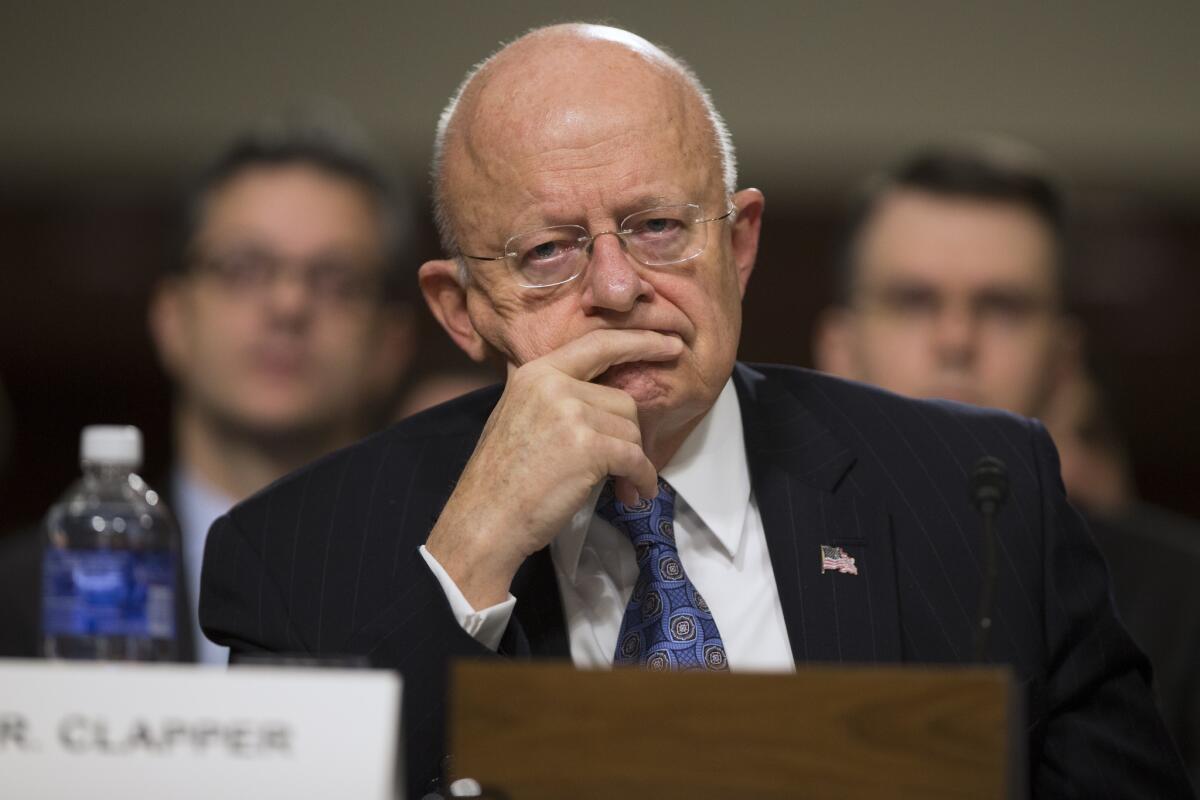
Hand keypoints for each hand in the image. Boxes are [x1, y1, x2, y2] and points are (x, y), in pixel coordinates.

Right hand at [424, 329, 681, 606]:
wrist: (485, 520)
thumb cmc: (502, 478)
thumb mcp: (519, 414)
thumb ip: (556, 394)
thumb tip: (603, 393)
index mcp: (537, 372)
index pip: (599, 344)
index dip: (640, 341)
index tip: (671, 343)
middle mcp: (554, 384)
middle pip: (623, 399)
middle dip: (628, 436)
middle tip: (624, 467)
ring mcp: (571, 414)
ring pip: (631, 430)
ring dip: (633, 462)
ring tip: (621, 486)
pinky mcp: (588, 447)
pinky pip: (635, 458)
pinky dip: (642, 478)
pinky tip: (634, 493)